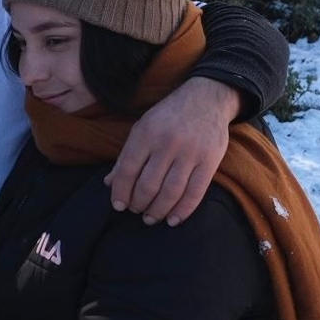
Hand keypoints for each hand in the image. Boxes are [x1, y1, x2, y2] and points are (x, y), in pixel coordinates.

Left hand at [106, 76, 240, 226]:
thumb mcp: (142, 128)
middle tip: (136, 211)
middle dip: (139, 204)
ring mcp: (190, 153)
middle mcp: (167, 143)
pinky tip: (173, 220)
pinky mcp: (210, 161)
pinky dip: (182, 211)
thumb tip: (109, 183)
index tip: (118, 206)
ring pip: (171, 192)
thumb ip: (126, 156)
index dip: (121, 192)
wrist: (206, 98)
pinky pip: (195, 193)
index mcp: (147, 133)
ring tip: (151, 218)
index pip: (128, 170)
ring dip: (158, 211)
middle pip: (148, 185)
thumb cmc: (168, 117)